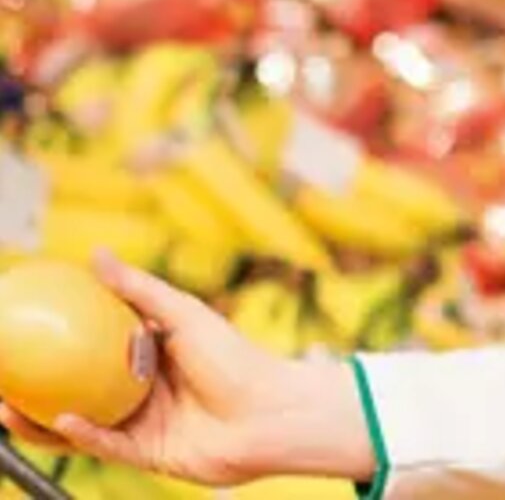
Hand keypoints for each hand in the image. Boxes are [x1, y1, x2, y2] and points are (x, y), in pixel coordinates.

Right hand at [0, 253, 375, 486]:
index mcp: (148, 357)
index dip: (56, 342)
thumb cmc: (238, 359)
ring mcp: (142, 423)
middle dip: (35, 387)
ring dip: (41, 419)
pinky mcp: (147, 454)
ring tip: (6, 408)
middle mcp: (140, 390)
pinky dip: (81, 434)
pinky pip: (104, 445)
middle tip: (0, 375)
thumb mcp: (185, 315)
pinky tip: (60, 421)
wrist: (274, 412)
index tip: (20, 330)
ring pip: (79, 422)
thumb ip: (140, 289)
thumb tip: (95, 254)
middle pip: (76, 388)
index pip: (91, 348)